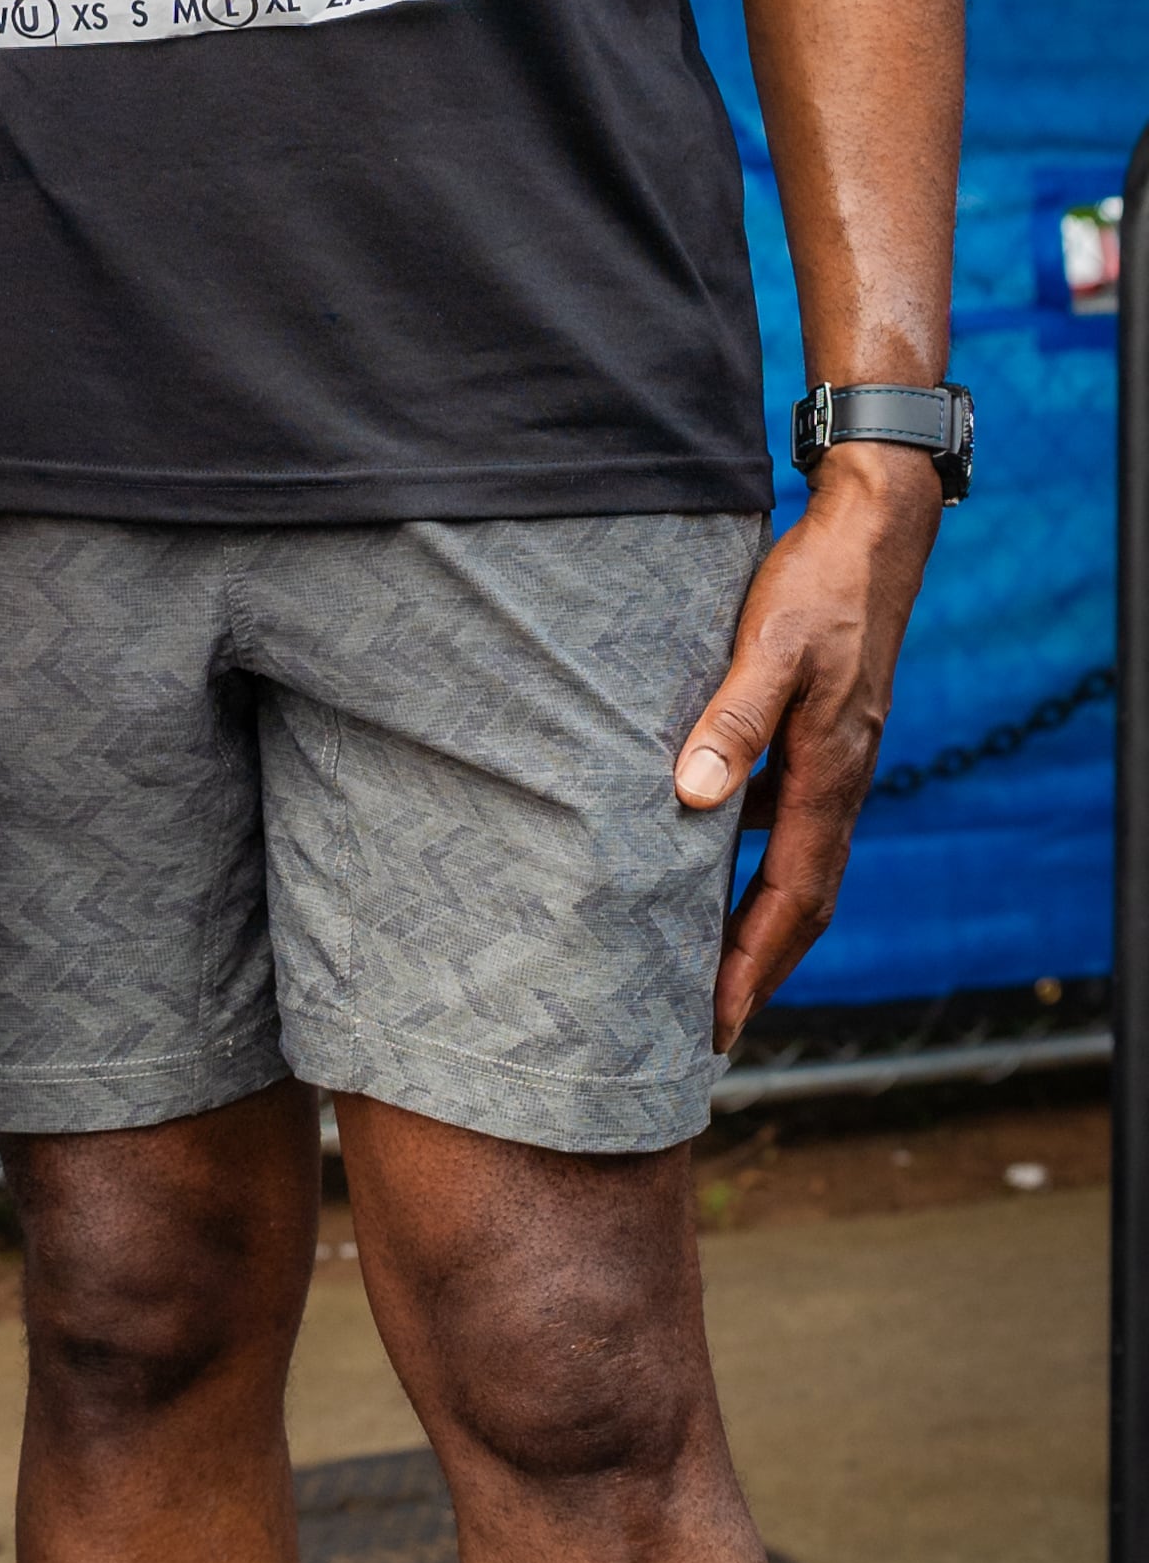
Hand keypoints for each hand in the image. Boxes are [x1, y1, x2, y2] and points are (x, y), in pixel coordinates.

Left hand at [674, 450, 942, 1045]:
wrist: (869, 533)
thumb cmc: (816, 585)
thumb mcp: (768, 645)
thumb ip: (733, 720)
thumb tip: (693, 797)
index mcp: (830, 776)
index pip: (793, 898)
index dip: (753, 964)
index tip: (715, 1021)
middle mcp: (837, 782)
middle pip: (802, 903)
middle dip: (758, 970)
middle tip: (708, 1030)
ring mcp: (832, 764)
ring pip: (796, 868)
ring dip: (757, 924)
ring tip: (704, 970)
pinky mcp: (819, 740)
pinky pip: (788, 827)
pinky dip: (753, 867)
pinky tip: (706, 869)